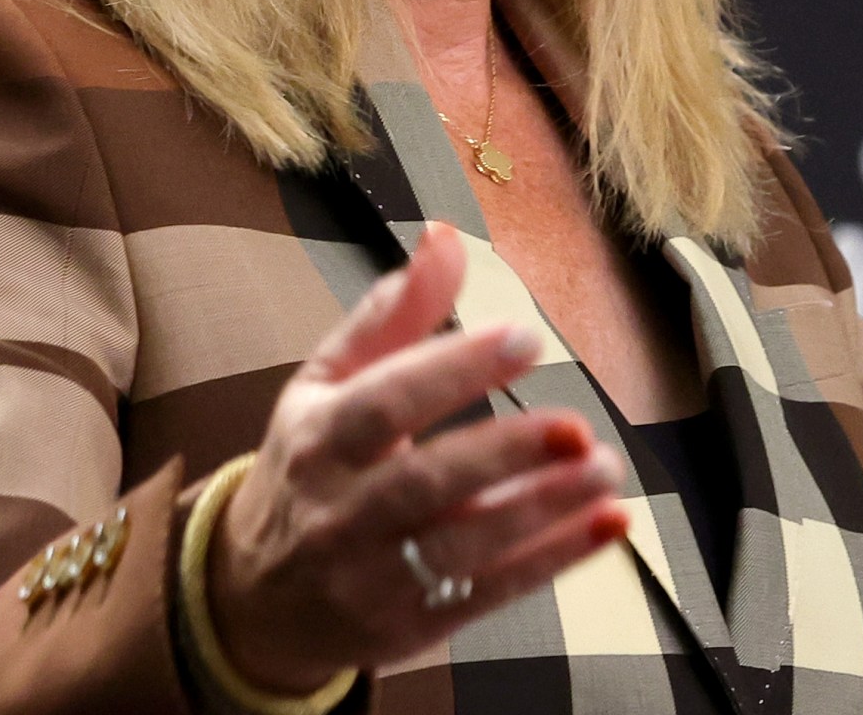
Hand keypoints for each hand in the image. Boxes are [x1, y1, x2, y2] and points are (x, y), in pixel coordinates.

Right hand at [204, 223, 629, 693]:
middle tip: (577, 426)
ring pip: (462, 546)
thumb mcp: (329, 385)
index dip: (452, 370)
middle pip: (424, 483)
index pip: (385, 402)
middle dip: (504, 454)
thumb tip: (446, 236)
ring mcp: (373, 577)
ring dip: (540, 509)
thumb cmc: (310, 468)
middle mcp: (340, 512)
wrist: (254, 600)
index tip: (524, 337)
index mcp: (320, 439)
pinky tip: (608, 526)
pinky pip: (487, 594)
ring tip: (605, 470)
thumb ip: (393, 315)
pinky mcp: (410, 626)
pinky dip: (551, 561)